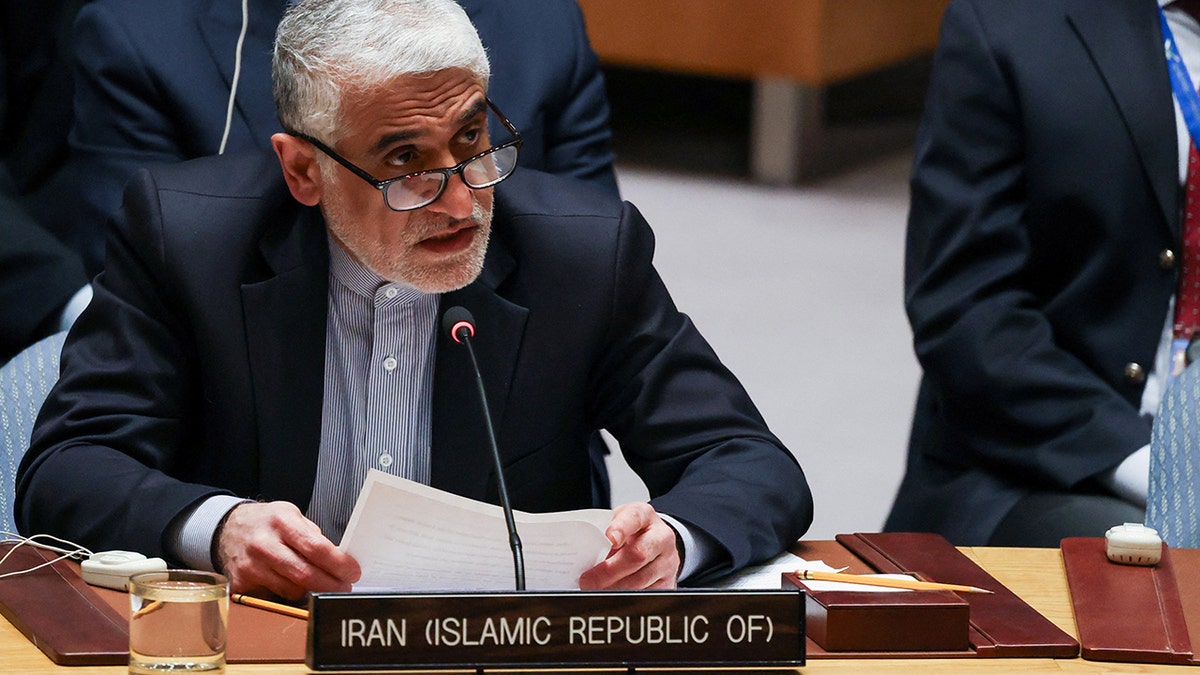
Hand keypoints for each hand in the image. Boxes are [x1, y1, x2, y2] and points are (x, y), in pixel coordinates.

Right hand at [215, 501, 360, 600]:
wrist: (228, 528)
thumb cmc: (267, 522)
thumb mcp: (291, 515)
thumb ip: (313, 536)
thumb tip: (339, 559)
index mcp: (281, 522)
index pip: (316, 548)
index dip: (339, 563)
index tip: (353, 572)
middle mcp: (263, 545)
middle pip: (305, 574)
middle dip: (332, 585)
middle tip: (346, 587)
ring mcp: (250, 567)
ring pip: (292, 590)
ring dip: (312, 591)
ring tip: (321, 584)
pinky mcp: (241, 585)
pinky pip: (275, 597)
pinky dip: (290, 594)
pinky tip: (295, 586)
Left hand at [578, 502, 680, 589]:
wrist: (657, 543)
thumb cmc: (632, 533)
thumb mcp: (618, 523)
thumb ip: (604, 533)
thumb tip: (581, 556)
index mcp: (644, 516)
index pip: (634, 517)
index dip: (621, 528)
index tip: (609, 538)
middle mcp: (661, 537)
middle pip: (638, 554)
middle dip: (609, 571)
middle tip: (588, 580)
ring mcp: (667, 561)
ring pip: (641, 579)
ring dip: (615, 588)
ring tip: (596, 591)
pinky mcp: (669, 582)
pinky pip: (647, 594)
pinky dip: (626, 597)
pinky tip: (612, 597)